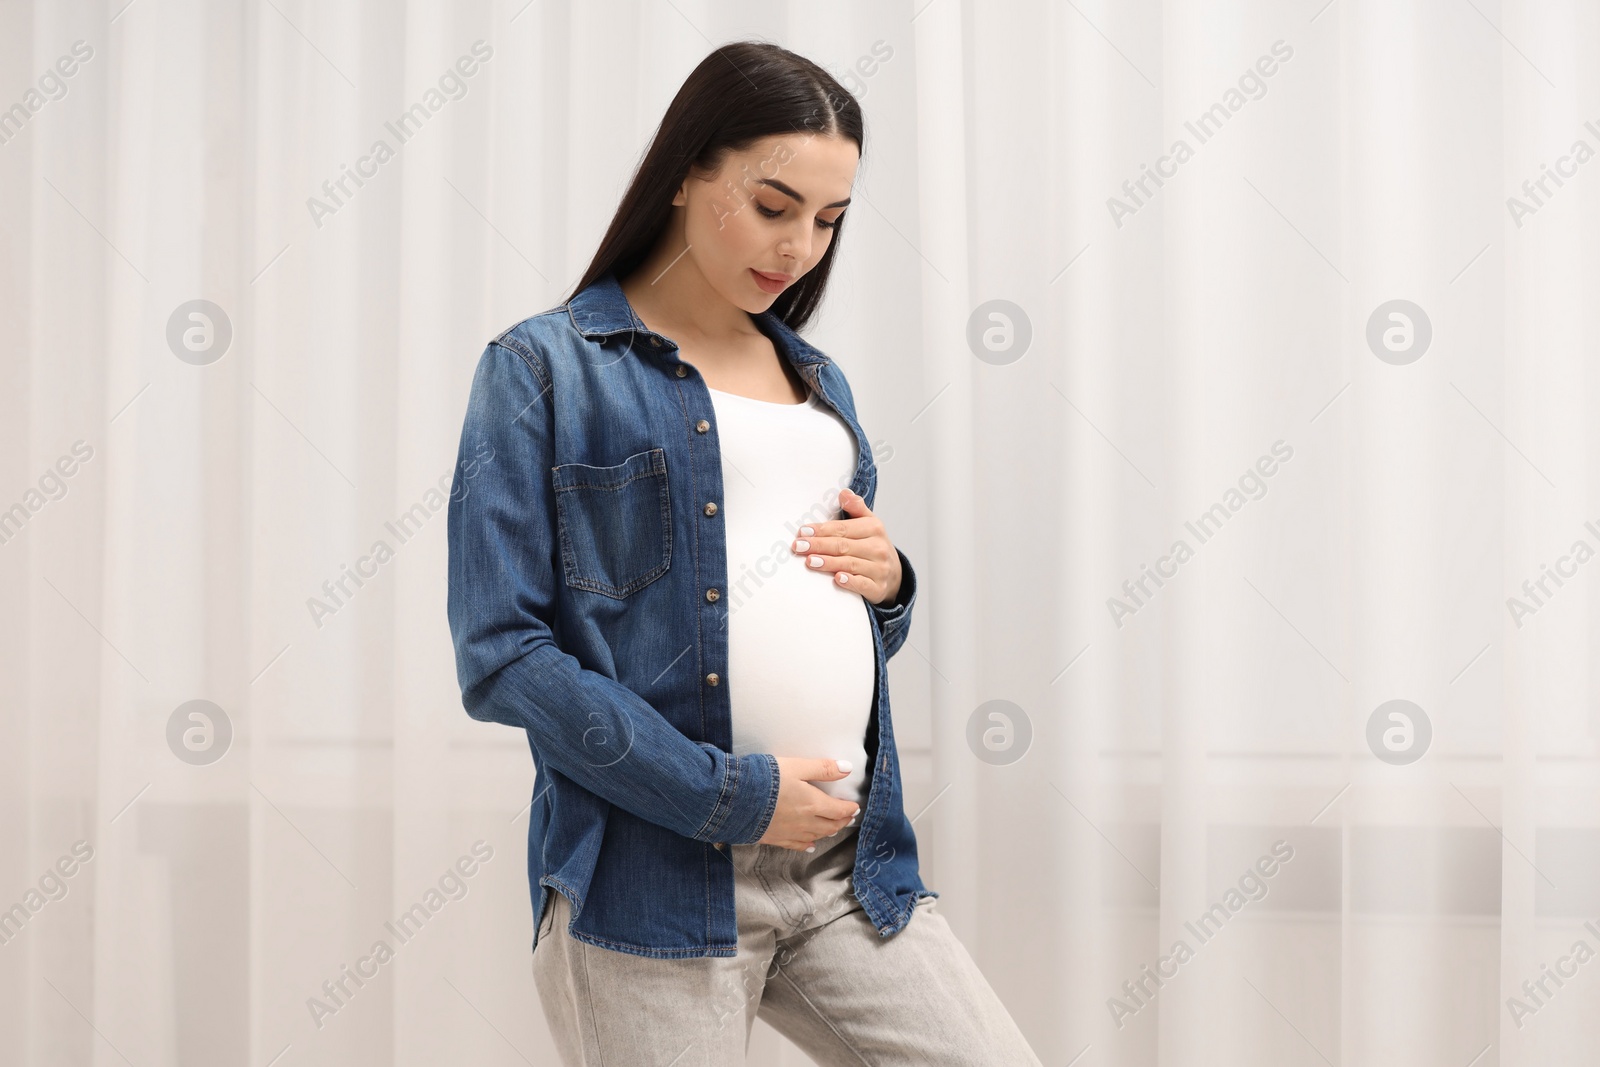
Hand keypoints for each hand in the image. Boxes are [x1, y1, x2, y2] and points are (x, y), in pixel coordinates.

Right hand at [757, 757, 859, 850]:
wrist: (735, 800)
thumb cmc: (765, 779)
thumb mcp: (796, 766)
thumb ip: (823, 768)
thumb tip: (847, 768)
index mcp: (813, 804)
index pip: (838, 810)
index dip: (849, 809)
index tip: (855, 807)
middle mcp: (805, 822)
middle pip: (830, 825)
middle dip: (841, 821)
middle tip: (848, 817)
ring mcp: (790, 833)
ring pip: (816, 836)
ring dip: (828, 832)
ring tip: (833, 828)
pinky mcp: (775, 838)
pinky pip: (797, 845)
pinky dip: (807, 845)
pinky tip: (810, 845)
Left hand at [791, 487, 902, 605]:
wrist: (894, 574)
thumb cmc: (873, 545)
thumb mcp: (870, 523)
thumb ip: (856, 508)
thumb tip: (843, 492)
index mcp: (874, 528)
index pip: (843, 528)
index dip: (822, 530)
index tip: (803, 532)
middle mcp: (878, 548)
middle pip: (844, 546)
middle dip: (819, 545)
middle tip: (799, 546)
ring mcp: (880, 569)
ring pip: (850, 564)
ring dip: (829, 563)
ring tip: (810, 561)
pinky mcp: (879, 588)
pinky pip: (863, 585)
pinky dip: (850, 582)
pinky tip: (837, 579)